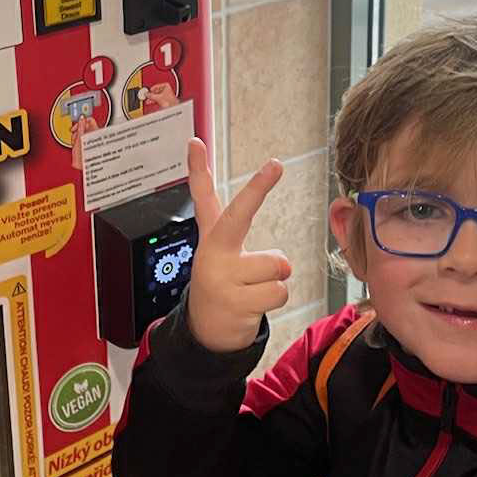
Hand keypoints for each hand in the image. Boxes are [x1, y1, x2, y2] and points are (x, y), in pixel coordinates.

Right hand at [185, 139, 291, 352]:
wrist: (207, 333)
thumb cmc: (225, 285)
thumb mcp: (223, 255)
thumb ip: (236, 230)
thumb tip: (254, 227)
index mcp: (212, 238)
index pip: (203, 198)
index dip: (198, 169)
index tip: (196, 142)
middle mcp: (212, 253)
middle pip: (238, 216)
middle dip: (257, 188)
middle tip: (275, 163)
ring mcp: (222, 278)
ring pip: (277, 266)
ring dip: (275, 280)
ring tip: (254, 289)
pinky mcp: (235, 302)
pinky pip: (280, 291)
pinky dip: (274, 299)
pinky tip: (253, 304)